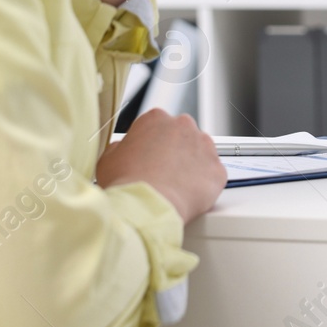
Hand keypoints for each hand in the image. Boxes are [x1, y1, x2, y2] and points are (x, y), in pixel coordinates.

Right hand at [95, 109, 226, 222]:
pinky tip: (189, 195)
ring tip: (175, 186)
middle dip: (175, 152)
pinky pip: (213, 175)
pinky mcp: (218, 169)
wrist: (146, 207)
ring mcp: (204, 146)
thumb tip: (122, 149)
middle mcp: (183, 126)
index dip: (152, 145)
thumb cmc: (126, 184)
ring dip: (191, 166)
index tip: (149, 158)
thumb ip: (120, 147)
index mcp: (156, 119)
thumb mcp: (108, 159)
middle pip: (182, 136)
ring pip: (200, 153)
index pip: (158, 126)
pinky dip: (204, 184)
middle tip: (163, 173)